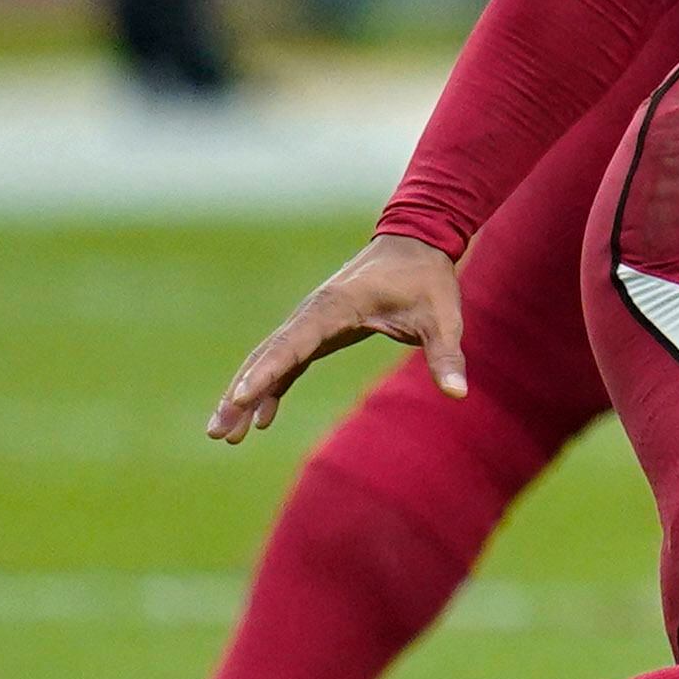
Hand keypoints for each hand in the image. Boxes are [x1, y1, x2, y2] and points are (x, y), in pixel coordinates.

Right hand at [211, 234, 463, 442]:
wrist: (417, 244)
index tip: (242, 398)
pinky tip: (261, 420)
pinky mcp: (318, 330)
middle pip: (268, 356)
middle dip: (241, 394)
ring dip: (246, 394)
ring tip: (224, 435)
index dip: (268, 372)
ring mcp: (311, 321)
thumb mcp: (443, 317)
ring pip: (269, 360)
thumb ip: (446, 354)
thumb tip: (459, 394)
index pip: (295, 343)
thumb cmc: (428, 279)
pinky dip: (271, 387)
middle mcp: (313, 313)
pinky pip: (286, 361)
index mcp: (336, 307)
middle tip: (218, 433)